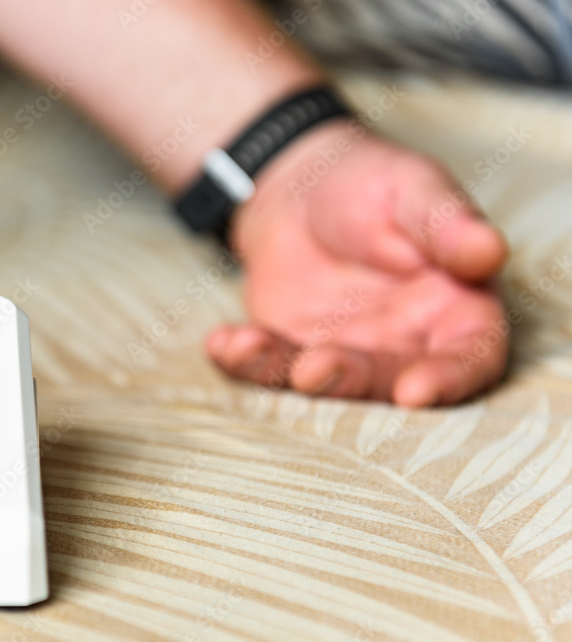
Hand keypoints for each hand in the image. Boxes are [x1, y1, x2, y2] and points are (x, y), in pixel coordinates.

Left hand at [205, 121, 509, 406]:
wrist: (299, 185)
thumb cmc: (373, 183)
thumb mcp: (414, 189)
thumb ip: (447, 224)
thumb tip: (488, 251)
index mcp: (455, 310)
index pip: (469, 358)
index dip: (449, 380)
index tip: (417, 391)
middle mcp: (404, 345)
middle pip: (387, 382)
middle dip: (350, 381)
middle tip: (314, 369)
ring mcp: (345, 353)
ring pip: (323, 382)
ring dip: (286, 375)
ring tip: (250, 348)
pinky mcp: (292, 350)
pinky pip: (268, 366)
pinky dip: (243, 362)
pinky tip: (221, 343)